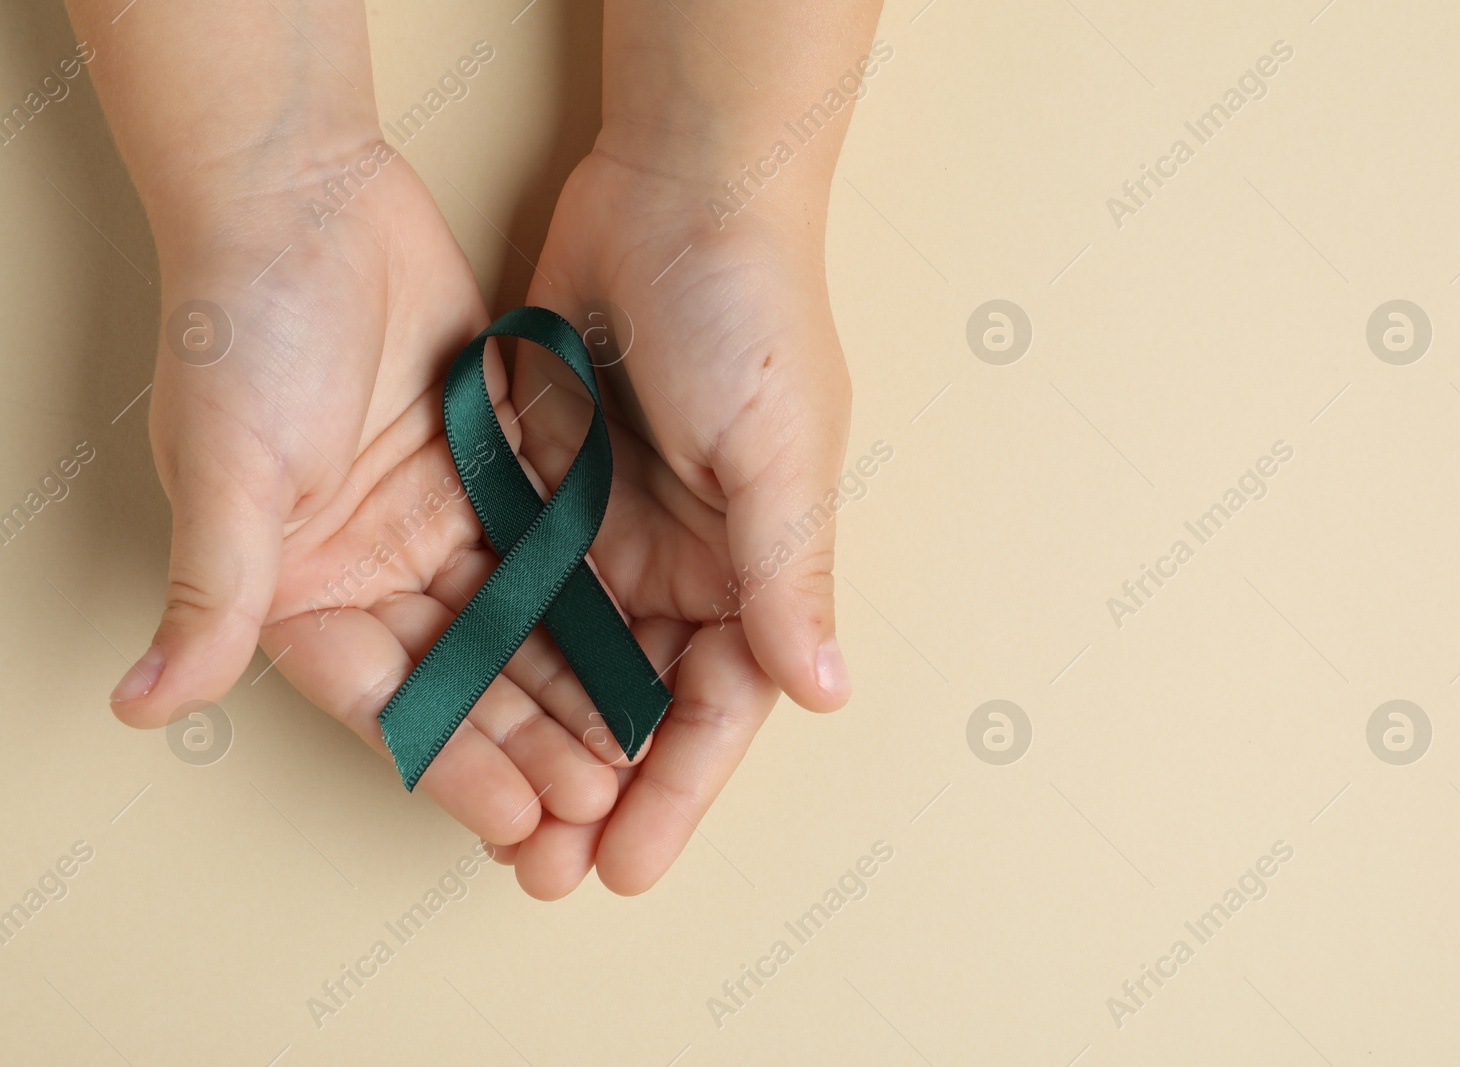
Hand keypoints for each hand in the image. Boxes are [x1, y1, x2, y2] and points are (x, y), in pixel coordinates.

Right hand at [109, 146, 621, 844]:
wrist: (303, 196)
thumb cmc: (240, 329)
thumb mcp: (227, 472)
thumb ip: (214, 593)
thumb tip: (139, 705)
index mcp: (298, 585)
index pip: (386, 700)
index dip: (450, 764)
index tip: (515, 824)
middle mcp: (370, 564)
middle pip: (463, 675)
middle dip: (526, 742)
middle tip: (596, 801)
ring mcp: (436, 516)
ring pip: (516, 622)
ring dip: (567, 683)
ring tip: (629, 746)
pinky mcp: (492, 465)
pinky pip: (548, 547)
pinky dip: (588, 596)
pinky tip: (640, 643)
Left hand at [484, 140, 853, 895]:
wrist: (675, 185)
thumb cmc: (750, 310)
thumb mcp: (779, 449)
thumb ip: (788, 573)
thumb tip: (825, 693)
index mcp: (755, 566)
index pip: (717, 706)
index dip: (675, 792)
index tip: (625, 866)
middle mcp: (685, 561)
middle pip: (636, 703)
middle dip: (596, 789)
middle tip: (543, 868)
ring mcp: (611, 526)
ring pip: (568, 661)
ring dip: (534, 737)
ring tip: (489, 815)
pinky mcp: (547, 485)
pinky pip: (517, 586)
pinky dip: (492, 648)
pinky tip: (455, 701)